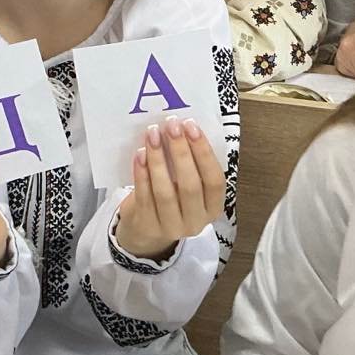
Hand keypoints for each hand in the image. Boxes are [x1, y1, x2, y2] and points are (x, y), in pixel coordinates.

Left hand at [114, 116, 226, 260]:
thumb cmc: (172, 198)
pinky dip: (142, 173)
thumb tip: (182, 128)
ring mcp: (171, 226)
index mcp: (213, 207)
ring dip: (158, 160)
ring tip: (152, 135)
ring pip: (165, 192)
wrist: (146, 228)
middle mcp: (196, 220)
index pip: (215, 180)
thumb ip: (191, 164)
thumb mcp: (188, 185)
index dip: (204, 152)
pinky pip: (144, 196)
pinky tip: (140, 154)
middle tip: (172, 126)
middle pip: (190, 185)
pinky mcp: (148, 225)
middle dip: (181, 151)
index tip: (192, 126)